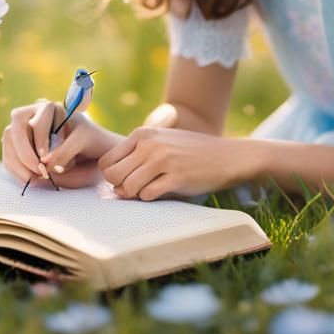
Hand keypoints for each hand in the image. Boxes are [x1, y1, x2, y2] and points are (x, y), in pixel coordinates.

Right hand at [1, 99, 119, 188]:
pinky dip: (15, 169)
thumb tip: (44, 163)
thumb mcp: (81, 142)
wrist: (90, 149)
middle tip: (37, 172)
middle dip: (24, 153)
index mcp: (51, 109)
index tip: (45, 159)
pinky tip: (29, 178)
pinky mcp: (17, 144)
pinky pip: (8, 154)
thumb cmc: (87, 141)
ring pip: (8, 142)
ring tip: (34, 178)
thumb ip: (64, 151)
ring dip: (17, 162)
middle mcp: (32, 114)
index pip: (37, 121)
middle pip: (14, 129)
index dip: (39, 140)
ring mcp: (22, 129)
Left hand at [97, 126, 258, 200]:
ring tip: (150, 190)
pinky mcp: (176, 177)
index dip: (112, 176)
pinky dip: (150, 198)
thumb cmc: (190, 152)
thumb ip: (137, 157)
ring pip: (128, 187)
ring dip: (135, 195)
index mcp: (143, 134)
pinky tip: (162, 191)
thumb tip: (114, 186)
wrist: (225, 156)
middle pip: (113, 175)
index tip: (125, 180)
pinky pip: (148, 195)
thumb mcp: (161, 143)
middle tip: (134, 190)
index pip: (107, 160)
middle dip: (120, 187)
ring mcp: (163, 160)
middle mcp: (150, 145)